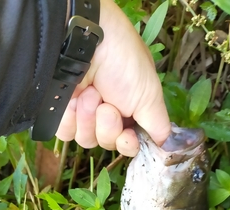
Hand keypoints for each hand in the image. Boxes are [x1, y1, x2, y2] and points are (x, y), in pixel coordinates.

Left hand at [56, 0, 170, 156]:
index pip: (129, 144)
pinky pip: (67, 133)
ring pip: (87, 140)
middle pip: (108, 143)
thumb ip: (159, 126)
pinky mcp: (63, 112)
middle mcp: (108, 115)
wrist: (86, 43)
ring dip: (90, 118)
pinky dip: (71, 118)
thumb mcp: (150, 95)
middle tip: (107, 105)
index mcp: (131, 112)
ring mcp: (84, 114)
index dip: (128, 145)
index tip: (127, 136)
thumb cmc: (123, 63)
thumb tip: (167, 147)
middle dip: (108, 126)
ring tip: (91, 93)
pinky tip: (74, 99)